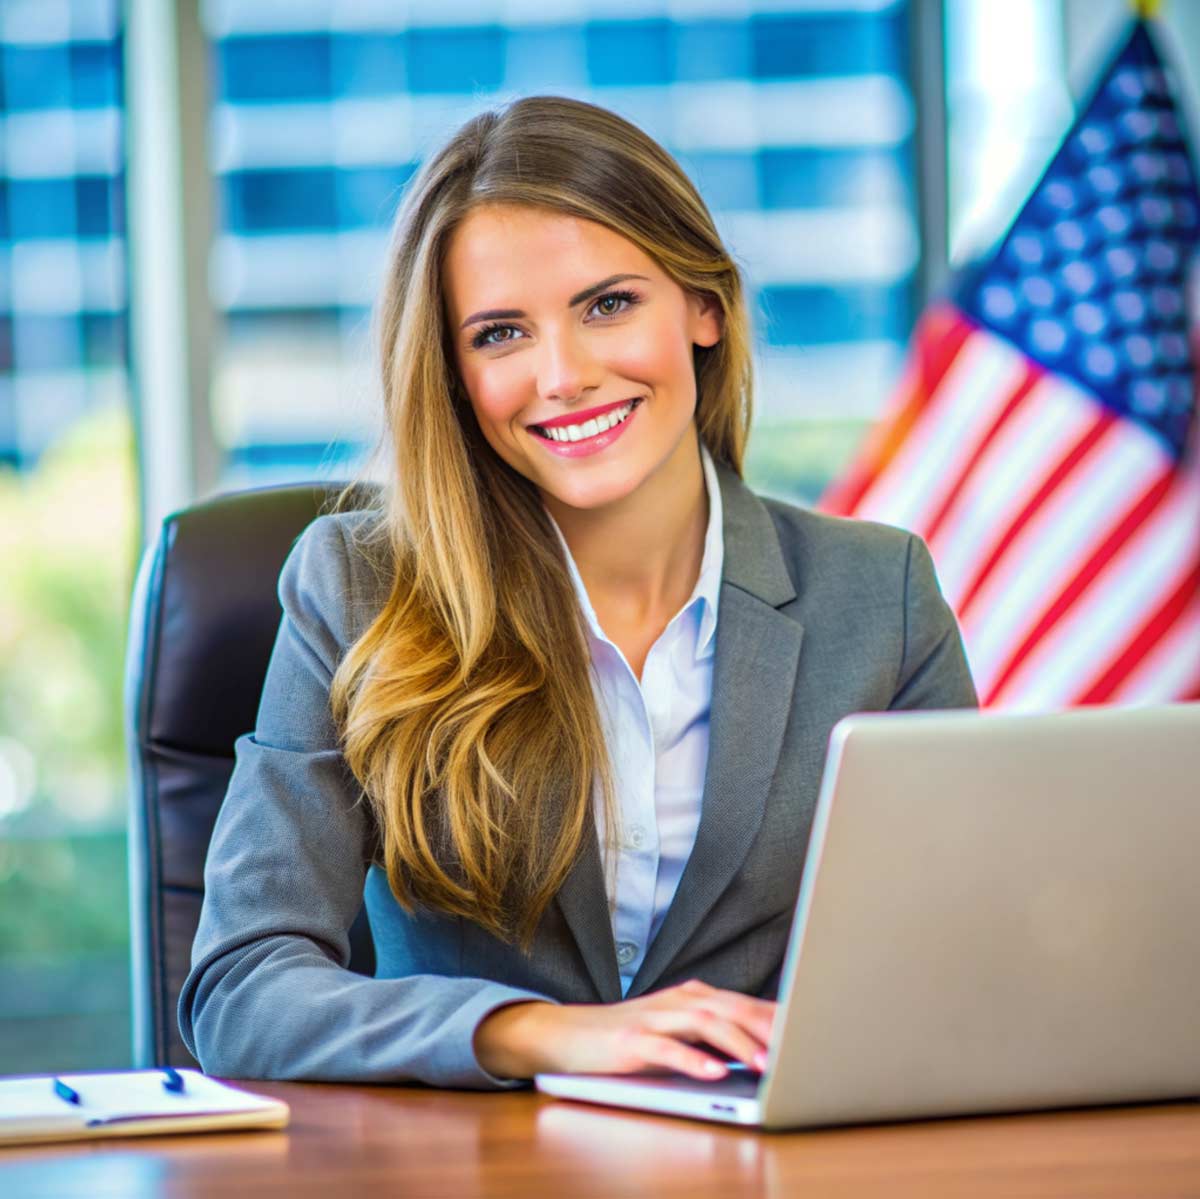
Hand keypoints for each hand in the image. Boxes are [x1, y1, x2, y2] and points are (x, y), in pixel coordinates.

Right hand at [474, 979, 775, 1080]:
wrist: (567, 1034)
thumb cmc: (629, 1037)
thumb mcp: (676, 1032)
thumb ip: (713, 1035)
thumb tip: (764, 1049)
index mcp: (692, 997)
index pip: (744, 1003)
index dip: (778, 1016)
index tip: (813, 1029)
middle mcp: (677, 1001)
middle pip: (731, 1007)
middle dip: (769, 1027)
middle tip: (802, 1046)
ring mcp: (653, 1018)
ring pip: (705, 1024)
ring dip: (738, 1044)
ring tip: (767, 1063)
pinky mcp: (631, 1041)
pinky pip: (667, 1050)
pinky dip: (694, 1061)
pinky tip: (715, 1073)